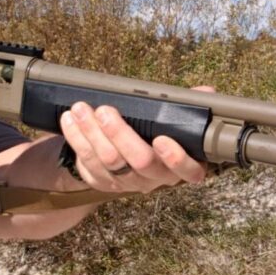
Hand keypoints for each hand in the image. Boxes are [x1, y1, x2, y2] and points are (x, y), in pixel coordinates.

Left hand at [58, 87, 214, 192]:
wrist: (123, 158)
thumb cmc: (154, 133)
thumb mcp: (172, 122)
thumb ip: (188, 108)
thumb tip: (206, 93)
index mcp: (180, 166)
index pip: (188, 171)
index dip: (176, 158)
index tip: (162, 139)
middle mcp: (155, 178)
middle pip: (140, 161)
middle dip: (121, 134)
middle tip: (106, 111)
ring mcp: (127, 182)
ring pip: (109, 160)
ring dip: (92, 132)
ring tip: (81, 109)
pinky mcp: (102, 180)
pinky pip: (87, 160)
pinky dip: (76, 137)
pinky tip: (69, 120)